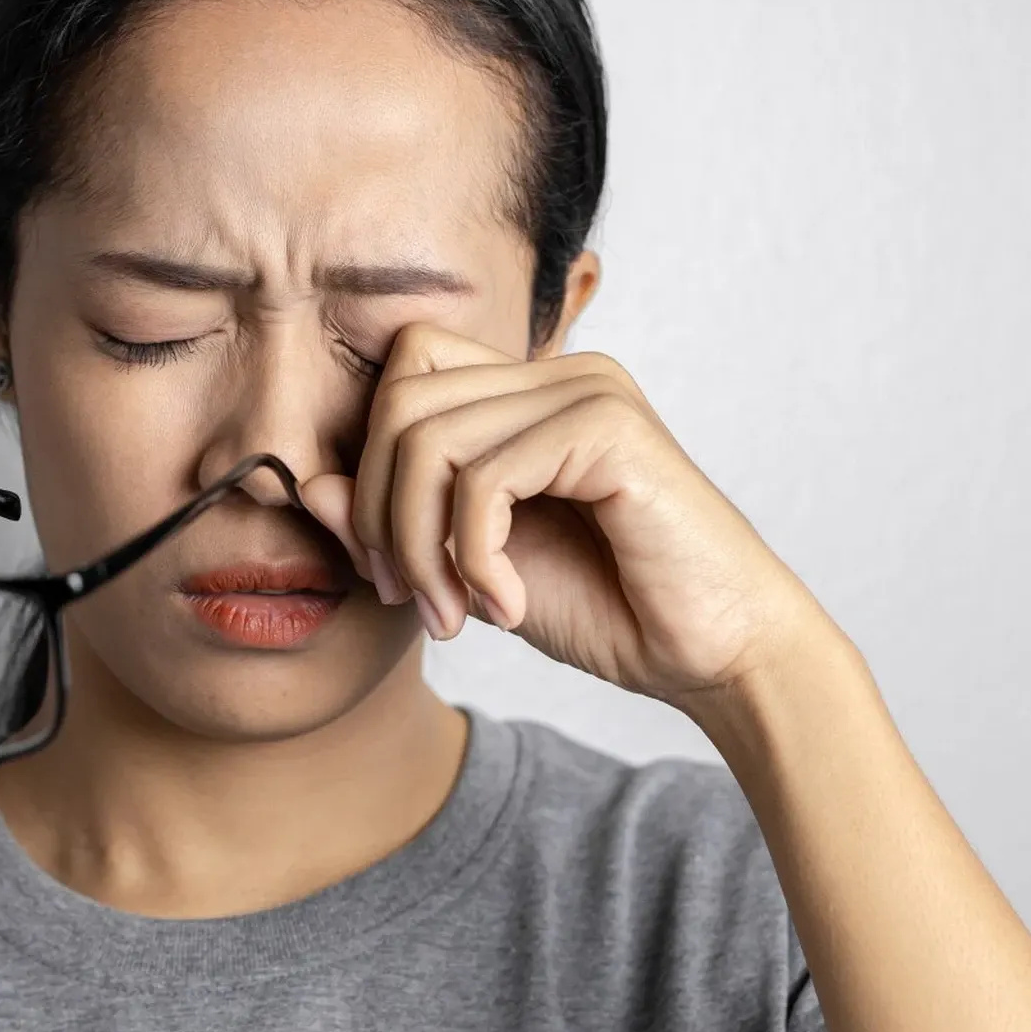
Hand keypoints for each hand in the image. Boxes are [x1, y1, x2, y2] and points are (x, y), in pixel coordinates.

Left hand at [300, 324, 834, 707]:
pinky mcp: (609, 428)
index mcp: (527, 394)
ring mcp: (587, 391)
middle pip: (398, 400)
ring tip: (455, 612)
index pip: (401, 377)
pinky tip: (505, 607)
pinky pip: (484, 477)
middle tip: (414, 599)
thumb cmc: (610, 610)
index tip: (390, 570)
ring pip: (427, 438)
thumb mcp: (472, 569)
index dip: (370, 470)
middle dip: (383, 515)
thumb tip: (314, 484)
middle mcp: (557, 374)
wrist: (716, 657)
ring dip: (422, 546)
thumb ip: (400, 522)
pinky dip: (472, 556)